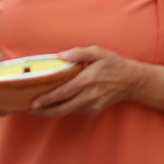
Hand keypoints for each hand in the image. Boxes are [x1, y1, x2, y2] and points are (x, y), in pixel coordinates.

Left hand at [29, 46, 143, 116]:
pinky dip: (66, 109)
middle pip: (62, 108)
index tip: (34, 103)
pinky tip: (58, 105)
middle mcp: (89, 95)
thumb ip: (79, 52)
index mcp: (87, 80)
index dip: (47, 100)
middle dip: (45, 111)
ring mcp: (92, 104)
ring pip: (68, 111)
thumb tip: (61, 56)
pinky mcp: (95, 109)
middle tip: (31, 110)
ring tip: (40, 109)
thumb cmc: (114, 64)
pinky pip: (77, 110)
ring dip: (53, 111)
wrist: (132, 80)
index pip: (62, 93)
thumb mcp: (98, 52)